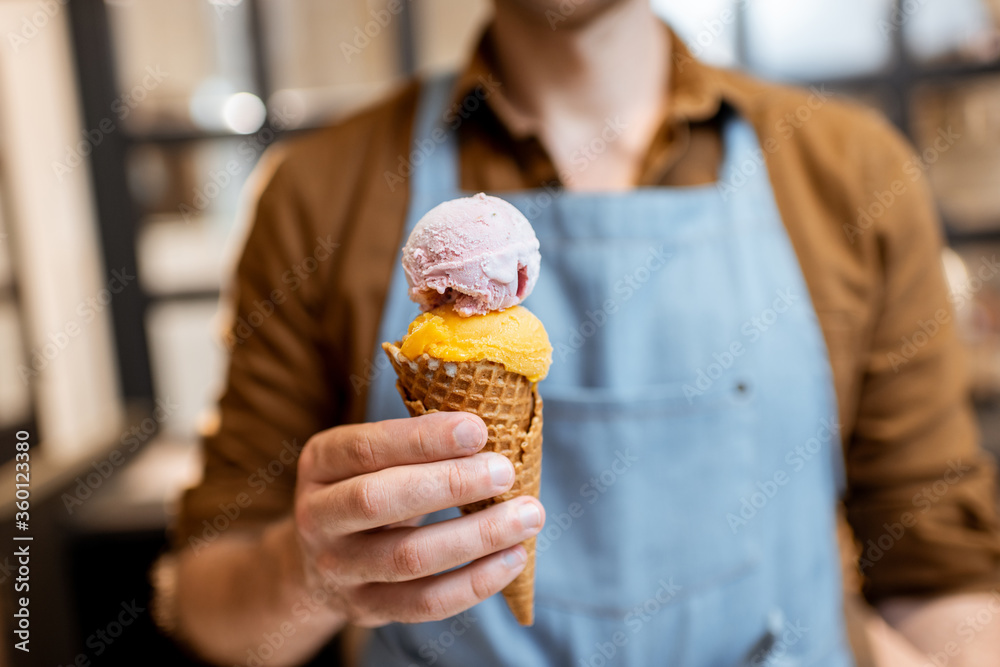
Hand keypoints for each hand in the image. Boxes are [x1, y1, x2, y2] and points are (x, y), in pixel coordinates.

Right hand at [292, 412, 544, 626]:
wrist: (319, 562)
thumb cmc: (368, 487)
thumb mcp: (373, 458)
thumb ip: (416, 443)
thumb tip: (491, 427)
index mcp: (321, 463)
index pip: (366, 447)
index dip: (422, 439)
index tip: (478, 429)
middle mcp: (318, 516)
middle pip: (379, 501)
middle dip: (450, 484)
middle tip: (505, 471)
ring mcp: (337, 569)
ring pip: (408, 557)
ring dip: (476, 536)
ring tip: (528, 515)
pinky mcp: (366, 608)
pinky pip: (425, 603)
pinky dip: (475, 582)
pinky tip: (513, 558)